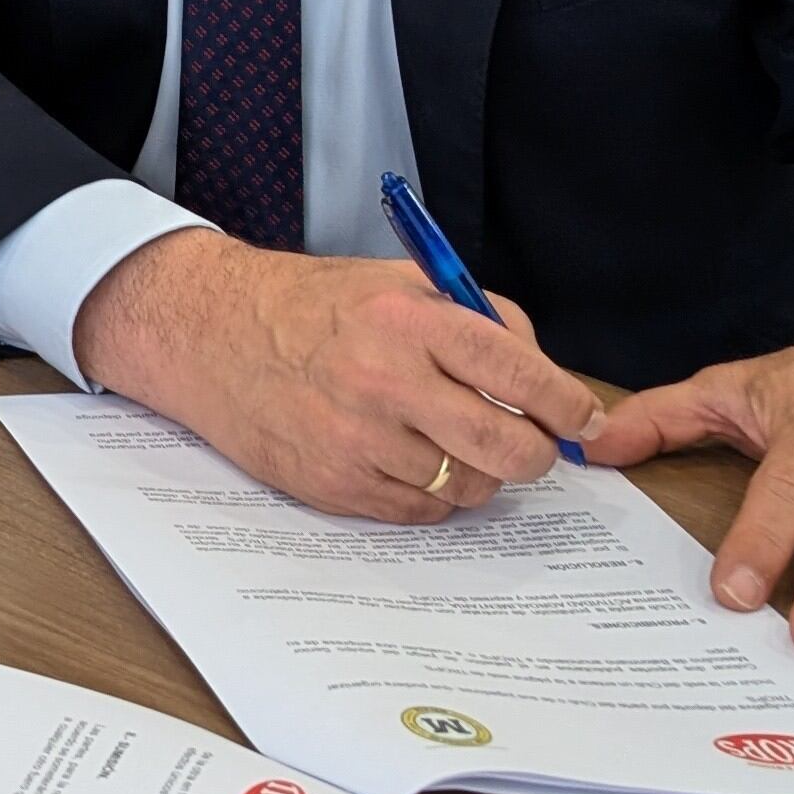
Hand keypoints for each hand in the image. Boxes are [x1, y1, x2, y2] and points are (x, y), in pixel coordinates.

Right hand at [73, 230, 604, 522]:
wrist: (209, 335)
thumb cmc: (308, 307)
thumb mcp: (393, 282)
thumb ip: (474, 317)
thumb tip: (543, 375)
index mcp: (408, 320)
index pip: (521, 373)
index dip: (569, 405)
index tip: (585, 420)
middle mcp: (385, 381)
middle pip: (510, 448)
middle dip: (535, 453)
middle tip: (529, 444)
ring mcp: (358, 440)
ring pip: (469, 487)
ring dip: (475, 472)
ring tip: (446, 441)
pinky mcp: (334, 485)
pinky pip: (421, 511)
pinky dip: (428, 492)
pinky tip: (402, 458)